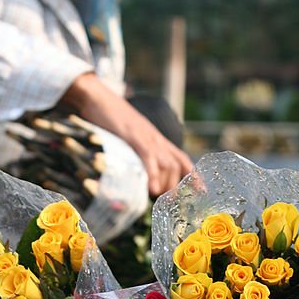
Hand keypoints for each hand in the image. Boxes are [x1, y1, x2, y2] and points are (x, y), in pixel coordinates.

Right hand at [62, 72, 192, 196]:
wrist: (97, 97)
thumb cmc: (108, 118)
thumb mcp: (128, 137)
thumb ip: (134, 152)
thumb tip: (133, 174)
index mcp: (156, 139)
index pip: (182, 159)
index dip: (193, 176)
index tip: (201, 191)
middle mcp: (156, 138)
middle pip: (176, 165)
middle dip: (175, 186)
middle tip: (166, 201)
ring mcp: (146, 137)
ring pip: (166, 164)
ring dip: (165, 183)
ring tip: (157, 196)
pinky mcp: (133, 136)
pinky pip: (148, 157)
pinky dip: (153, 174)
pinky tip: (152, 188)